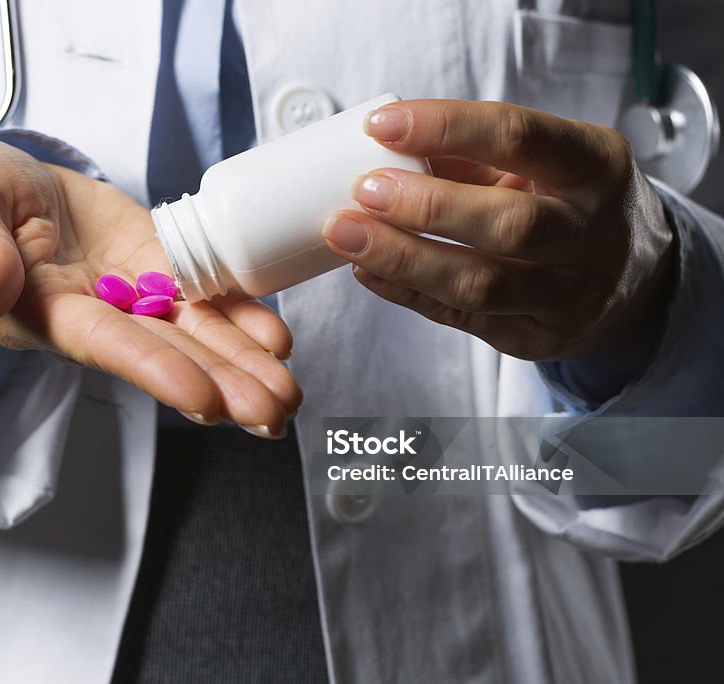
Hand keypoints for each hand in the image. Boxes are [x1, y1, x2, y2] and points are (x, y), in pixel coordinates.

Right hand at [0, 136, 300, 435]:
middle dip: (220, 385)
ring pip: (193, 334)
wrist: (4, 180)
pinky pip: (202, 295)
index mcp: (44, 310)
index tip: (204, 401)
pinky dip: (240, 316)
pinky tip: (277, 340)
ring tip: (288, 395)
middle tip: (274, 416)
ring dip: (242, 365)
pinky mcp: (156, 265)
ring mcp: (131, 293)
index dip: (154, 371)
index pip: (105, 346)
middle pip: (164, 354)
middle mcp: (95, 315)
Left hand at [324, 99, 674, 361]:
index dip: (445, 128)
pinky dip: (405, 292)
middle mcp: (592, 234)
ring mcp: (568, 295)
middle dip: (425, 207)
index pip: (519, 137)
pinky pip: (460, 318)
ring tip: (345, 235)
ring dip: (403, 259)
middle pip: (508, 224)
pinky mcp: (536, 339)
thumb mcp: (546, 165)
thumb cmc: (570, 205)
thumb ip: (474, 158)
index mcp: (596, 166)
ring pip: (480, 285)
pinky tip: (365, 271)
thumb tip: (383, 152)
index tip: (381, 126)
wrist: (635, 281)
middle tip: (363, 190)